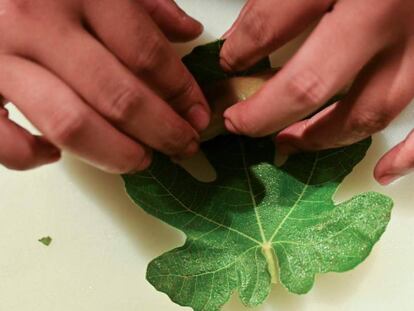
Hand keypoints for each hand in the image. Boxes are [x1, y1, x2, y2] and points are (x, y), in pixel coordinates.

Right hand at [0, 0, 209, 172]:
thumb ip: (146, 3)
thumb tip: (189, 32)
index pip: (148, 55)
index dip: (182, 93)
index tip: (198, 115)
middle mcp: (38, 23)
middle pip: (119, 97)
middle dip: (162, 131)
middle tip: (183, 145)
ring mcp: (0, 57)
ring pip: (72, 125)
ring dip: (117, 153)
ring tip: (142, 158)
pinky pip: (3, 139)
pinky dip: (29, 155)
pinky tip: (54, 153)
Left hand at [220, 0, 413, 184]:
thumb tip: (244, 37)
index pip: (272, 23)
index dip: (241, 50)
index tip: (230, 63)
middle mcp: (390, 14)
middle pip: (313, 85)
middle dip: (265, 113)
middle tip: (239, 123)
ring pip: (367, 112)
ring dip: (321, 136)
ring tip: (288, 142)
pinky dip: (409, 155)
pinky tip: (384, 172)